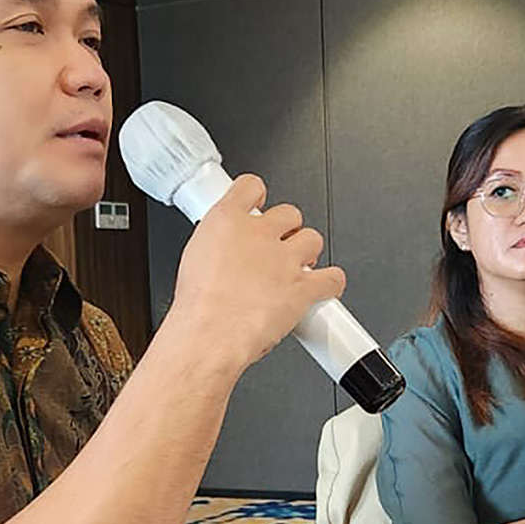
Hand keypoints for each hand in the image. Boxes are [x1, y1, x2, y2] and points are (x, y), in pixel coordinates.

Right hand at [164, 174, 345, 373]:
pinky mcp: (303, 287)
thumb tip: (220, 256)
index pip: (250, 186)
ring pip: (313, 239)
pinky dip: (331, 283)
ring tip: (295, 269)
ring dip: (308, 253)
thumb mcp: (192, 261)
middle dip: (286, 230)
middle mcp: (258, 235)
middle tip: (276, 249)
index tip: (258, 206)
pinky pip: (332, 277)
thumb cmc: (197, 308)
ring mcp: (284, 260)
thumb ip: (215, 249)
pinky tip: (322, 289)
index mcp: (226, 222)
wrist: (209, 337)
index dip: (258, 196)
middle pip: (289, 213)